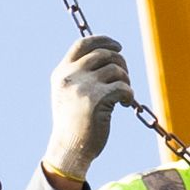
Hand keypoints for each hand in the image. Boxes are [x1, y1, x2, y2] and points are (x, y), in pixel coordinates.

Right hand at [39, 31, 135, 189]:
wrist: (69, 149)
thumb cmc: (74, 123)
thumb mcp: (69, 94)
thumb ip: (80, 74)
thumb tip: (108, 55)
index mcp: (61, 72)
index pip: (83, 43)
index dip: (103, 40)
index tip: (117, 45)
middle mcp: (69, 76)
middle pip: (105, 54)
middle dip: (121, 63)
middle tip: (125, 78)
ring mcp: (82, 87)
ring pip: (116, 69)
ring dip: (126, 81)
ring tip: (122, 96)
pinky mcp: (96, 99)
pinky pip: (123, 86)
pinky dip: (129, 95)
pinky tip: (124, 104)